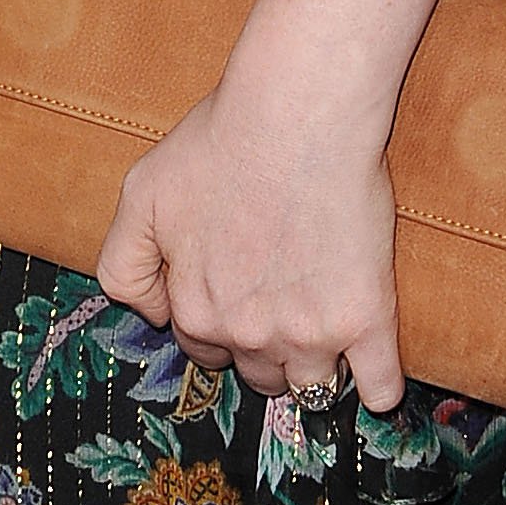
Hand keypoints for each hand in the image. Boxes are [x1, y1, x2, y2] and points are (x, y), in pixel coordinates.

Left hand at [94, 72, 405, 409]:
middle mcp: (247, 334)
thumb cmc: (220, 141)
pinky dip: (377, 388)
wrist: (296, 113)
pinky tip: (370, 367)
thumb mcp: (142, 193)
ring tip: (320, 316)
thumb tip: (150, 314)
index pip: (202, 350)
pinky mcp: (365, 323)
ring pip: (309, 386)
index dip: (217, 320)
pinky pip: (379, 391)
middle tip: (278, 293)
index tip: (237, 289)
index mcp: (195, 309)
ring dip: (313, 364)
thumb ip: (126, 265)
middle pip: (256, 372)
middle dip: (262, 344)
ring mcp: (308, 334)